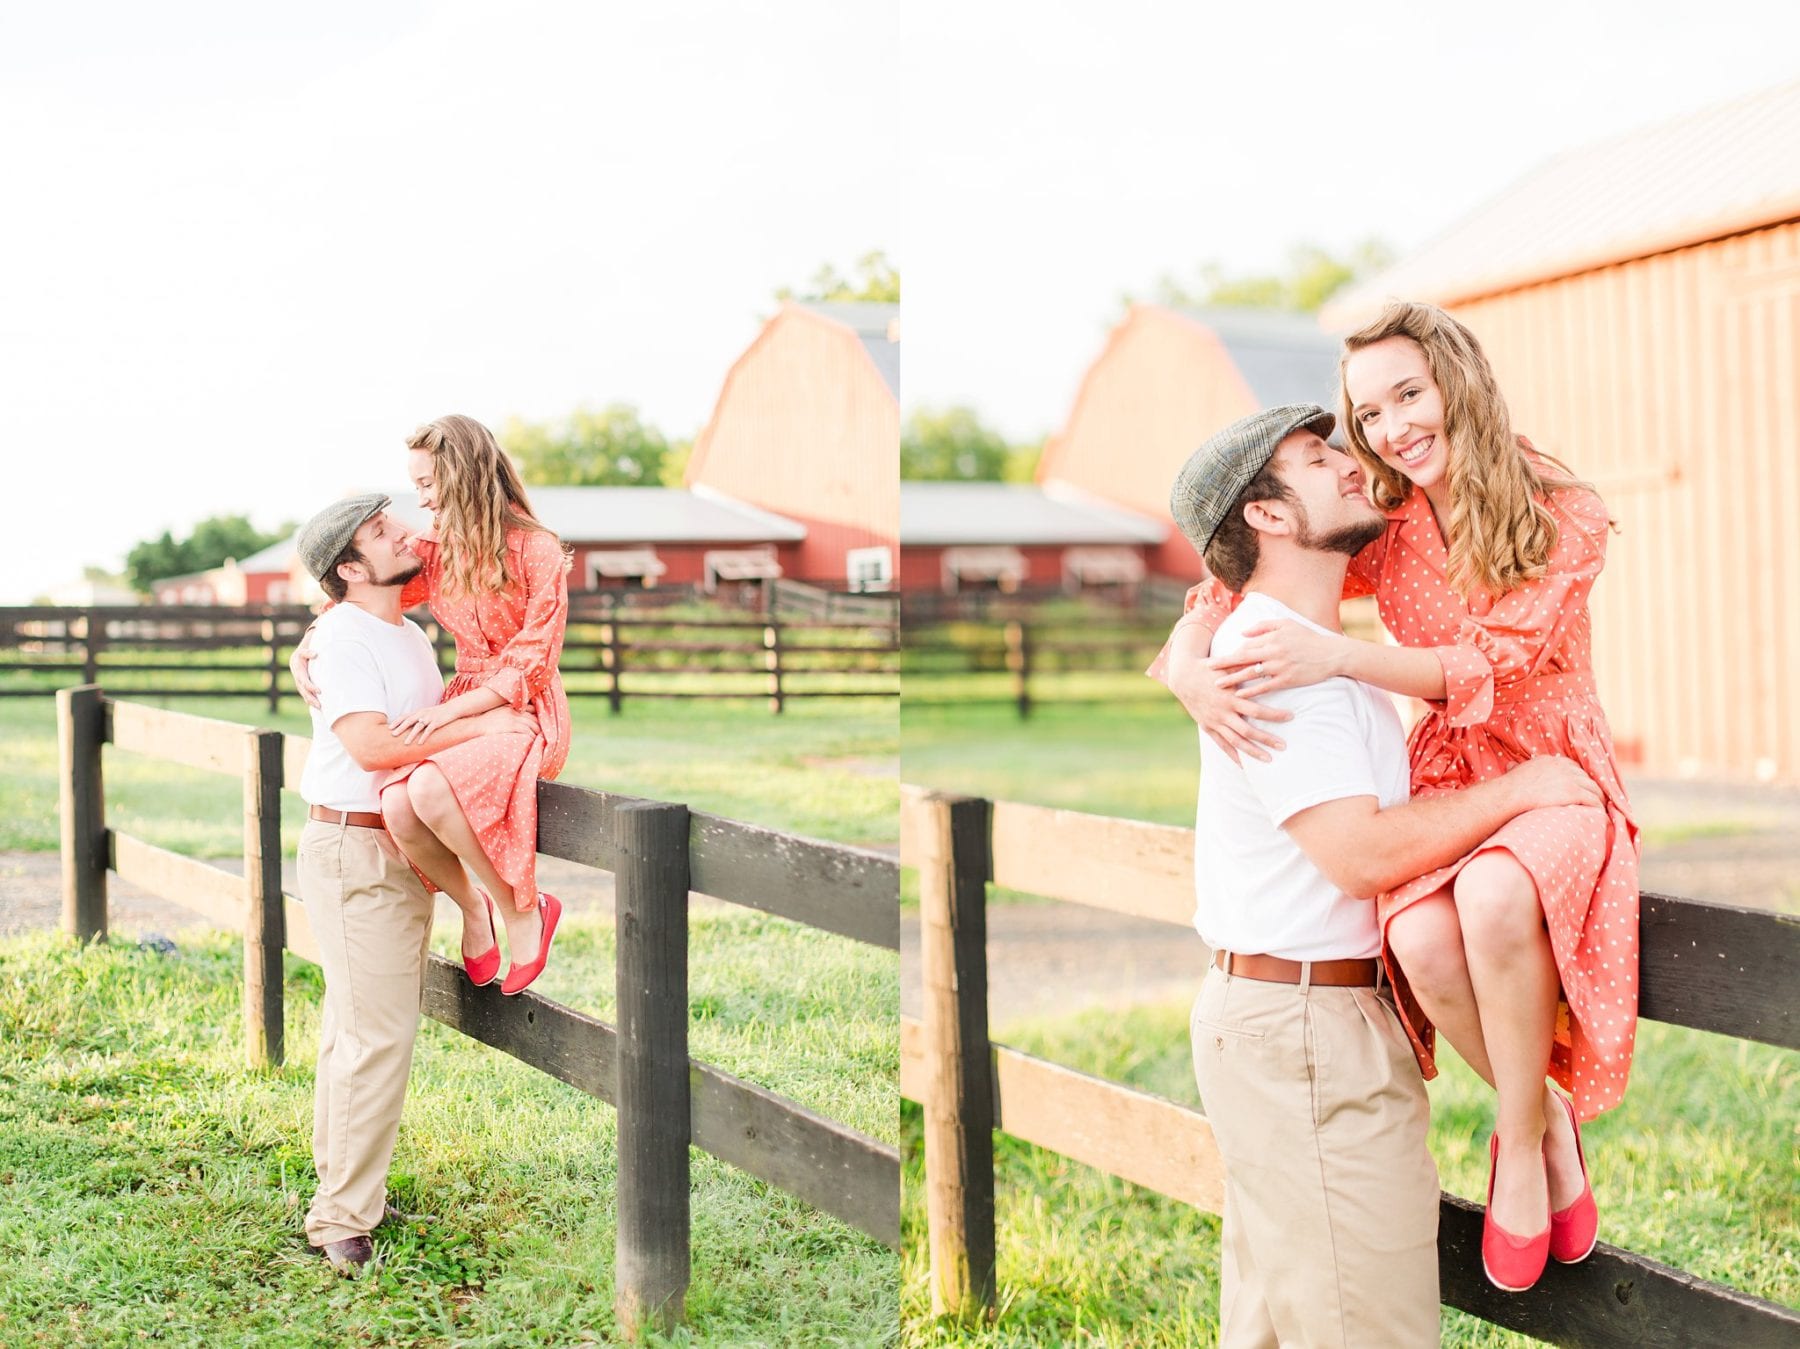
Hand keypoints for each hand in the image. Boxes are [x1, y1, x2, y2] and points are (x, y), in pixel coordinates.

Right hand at [290, 630, 319, 709]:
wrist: (296, 659)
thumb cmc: (303, 655)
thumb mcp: (303, 652)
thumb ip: (308, 653)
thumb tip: (315, 654)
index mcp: (298, 672)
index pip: (304, 682)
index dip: (311, 687)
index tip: (319, 691)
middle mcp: (298, 680)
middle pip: (304, 691)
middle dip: (311, 698)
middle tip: (320, 705)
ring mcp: (299, 684)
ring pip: (304, 695)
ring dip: (311, 702)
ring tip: (319, 707)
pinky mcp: (302, 687)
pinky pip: (305, 695)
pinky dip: (310, 701)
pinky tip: (317, 706)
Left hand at [388, 701, 462, 745]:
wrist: (453, 708)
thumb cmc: (439, 713)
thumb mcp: (427, 713)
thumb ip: (418, 718)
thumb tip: (410, 726)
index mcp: (419, 712)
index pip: (405, 716)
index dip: (397, 722)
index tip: (389, 728)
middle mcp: (422, 714)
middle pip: (409, 721)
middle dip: (400, 728)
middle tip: (393, 735)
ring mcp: (430, 718)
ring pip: (418, 726)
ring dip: (411, 735)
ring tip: (406, 743)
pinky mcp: (437, 722)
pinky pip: (429, 730)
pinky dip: (424, 737)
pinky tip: (420, 743)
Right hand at [471, 706, 537, 736]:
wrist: (474, 726)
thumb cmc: (485, 722)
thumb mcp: (498, 713)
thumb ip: (508, 713)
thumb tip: (517, 720)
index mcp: (512, 706)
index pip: (531, 708)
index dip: (538, 716)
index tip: (541, 723)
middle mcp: (515, 710)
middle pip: (534, 717)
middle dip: (541, 725)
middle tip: (544, 733)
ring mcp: (514, 718)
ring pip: (533, 724)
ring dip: (538, 732)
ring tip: (540, 739)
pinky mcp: (512, 726)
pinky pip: (527, 731)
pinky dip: (532, 737)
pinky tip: (533, 741)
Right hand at [1166, 651, 1291, 764]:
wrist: (1183, 677)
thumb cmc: (1209, 669)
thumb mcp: (1227, 666)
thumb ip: (1246, 667)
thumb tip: (1268, 662)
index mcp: (1230, 697)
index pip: (1256, 709)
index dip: (1274, 715)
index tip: (1291, 717)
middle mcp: (1222, 713)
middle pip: (1248, 730)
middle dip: (1266, 739)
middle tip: (1284, 746)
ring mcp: (1214, 722)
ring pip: (1235, 741)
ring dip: (1252, 751)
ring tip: (1269, 759)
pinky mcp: (1207, 727)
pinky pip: (1222, 745)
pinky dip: (1233, 755)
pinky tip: (1245, 765)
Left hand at [1213, 620, 1346, 695]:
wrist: (1331, 654)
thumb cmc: (1307, 637)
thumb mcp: (1286, 624)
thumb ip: (1263, 626)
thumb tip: (1242, 633)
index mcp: (1271, 638)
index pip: (1245, 646)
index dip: (1230, 653)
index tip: (1215, 659)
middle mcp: (1273, 652)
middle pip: (1242, 658)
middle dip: (1223, 664)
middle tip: (1207, 670)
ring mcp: (1279, 667)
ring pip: (1251, 673)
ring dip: (1233, 679)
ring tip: (1217, 685)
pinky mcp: (1287, 680)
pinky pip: (1265, 687)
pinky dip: (1251, 691)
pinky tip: (1239, 695)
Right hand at [1504, 756, 1603, 812]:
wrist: (1510, 794)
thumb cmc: (1509, 786)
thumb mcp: (1514, 770)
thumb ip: (1517, 767)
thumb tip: (1510, 765)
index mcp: (1550, 760)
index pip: (1572, 767)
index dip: (1578, 778)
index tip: (1580, 787)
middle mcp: (1563, 767)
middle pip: (1585, 777)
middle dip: (1590, 787)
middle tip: (1594, 798)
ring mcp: (1570, 779)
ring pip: (1593, 788)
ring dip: (1598, 797)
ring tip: (1600, 807)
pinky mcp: (1574, 792)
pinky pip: (1593, 799)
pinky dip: (1598, 806)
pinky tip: (1599, 813)